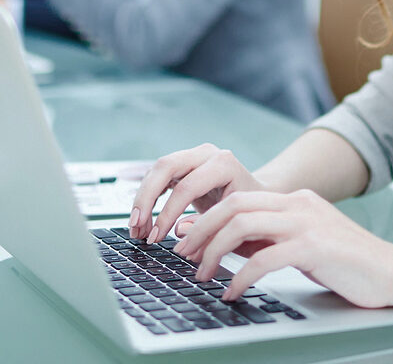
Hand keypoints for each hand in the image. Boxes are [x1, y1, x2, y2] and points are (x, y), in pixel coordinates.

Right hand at [129, 143, 268, 243]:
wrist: (256, 196)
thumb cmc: (248, 209)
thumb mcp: (235, 221)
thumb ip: (210, 229)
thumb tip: (178, 234)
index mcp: (223, 164)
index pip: (186, 187)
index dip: (167, 214)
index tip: (156, 238)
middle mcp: (205, 153)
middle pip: (164, 168)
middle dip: (145, 199)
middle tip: (136, 227)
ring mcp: (192, 155)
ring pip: (155, 171)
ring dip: (141, 201)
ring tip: (137, 230)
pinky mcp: (182, 164)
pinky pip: (156, 177)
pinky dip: (146, 199)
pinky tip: (142, 221)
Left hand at [174, 189, 392, 308]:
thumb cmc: (346, 265)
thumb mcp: (301, 246)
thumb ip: (269, 241)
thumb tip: (223, 249)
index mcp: (294, 200)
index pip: (237, 199)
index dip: (205, 219)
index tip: (186, 242)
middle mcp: (298, 204)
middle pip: (233, 205)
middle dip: (200, 230)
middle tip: (183, 256)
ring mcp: (307, 223)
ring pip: (242, 224)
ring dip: (214, 251)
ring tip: (202, 276)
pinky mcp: (315, 247)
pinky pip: (264, 258)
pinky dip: (240, 276)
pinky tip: (232, 292)